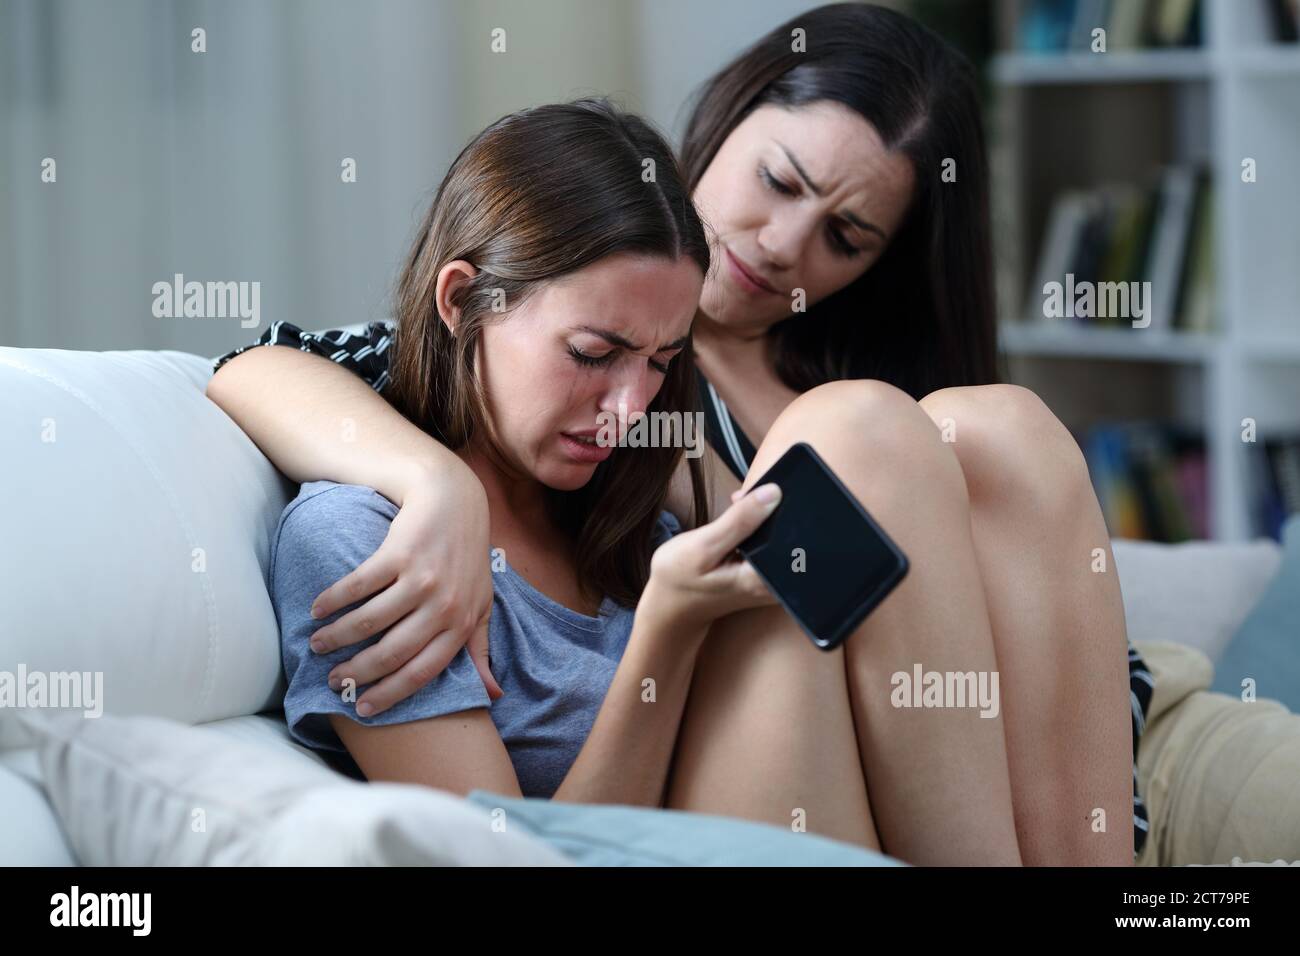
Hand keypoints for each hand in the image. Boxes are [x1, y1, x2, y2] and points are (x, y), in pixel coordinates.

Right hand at [305, 467, 502, 715]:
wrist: (454, 498)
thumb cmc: (466, 558)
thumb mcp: (481, 604)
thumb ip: (480, 648)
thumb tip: (492, 695)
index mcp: (463, 624)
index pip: (422, 672)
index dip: (390, 694)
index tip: (362, 708)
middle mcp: (445, 605)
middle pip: (391, 652)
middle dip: (357, 672)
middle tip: (333, 681)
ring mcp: (423, 578)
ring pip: (369, 621)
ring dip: (337, 638)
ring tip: (317, 644)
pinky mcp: (400, 553)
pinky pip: (358, 586)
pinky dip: (333, 601)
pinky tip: (317, 610)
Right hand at [645, 482, 782, 631]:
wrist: (668, 606)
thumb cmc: (679, 580)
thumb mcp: (703, 546)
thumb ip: (739, 521)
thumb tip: (774, 493)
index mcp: (763, 579)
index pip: (791, 534)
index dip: (777, 506)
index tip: (756, 493)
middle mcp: (774, 584)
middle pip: (789, 536)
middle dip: (768, 510)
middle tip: (740, 500)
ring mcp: (769, 581)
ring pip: (779, 539)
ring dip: (760, 519)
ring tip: (737, 509)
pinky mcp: (761, 576)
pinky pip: (769, 546)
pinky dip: (755, 529)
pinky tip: (737, 523)